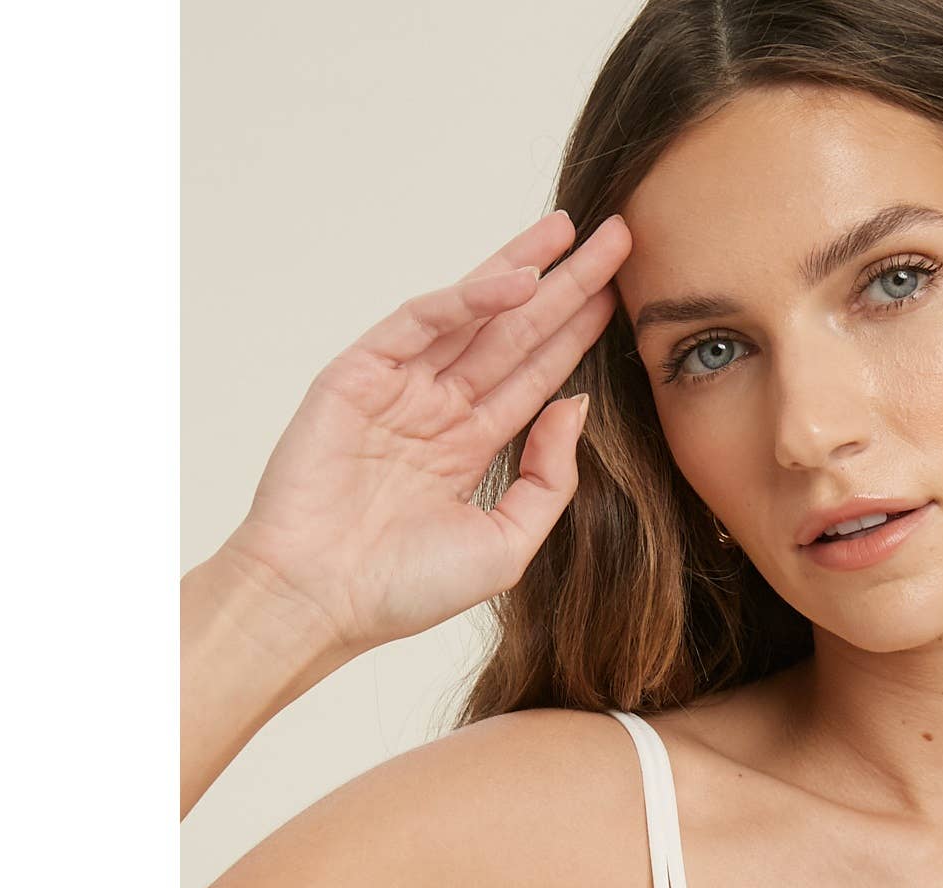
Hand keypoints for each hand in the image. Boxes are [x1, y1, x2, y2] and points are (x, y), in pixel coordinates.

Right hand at [217, 208, 631, 674]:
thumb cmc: (404, 589)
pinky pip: (419, 323)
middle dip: (564, 286)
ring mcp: (398, 389)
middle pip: (514, 334)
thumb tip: (574, 408)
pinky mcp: (358, 375)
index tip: (621, 297)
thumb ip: (548, 480)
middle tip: (616, 238)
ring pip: (472, 315)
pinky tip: (515, 280)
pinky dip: (465, 298)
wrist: (321, 601)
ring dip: (521, 270)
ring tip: (570, 231)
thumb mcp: (506, 544)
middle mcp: (437, 410)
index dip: (577, 334)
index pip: (535, 376)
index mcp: (469, 448)